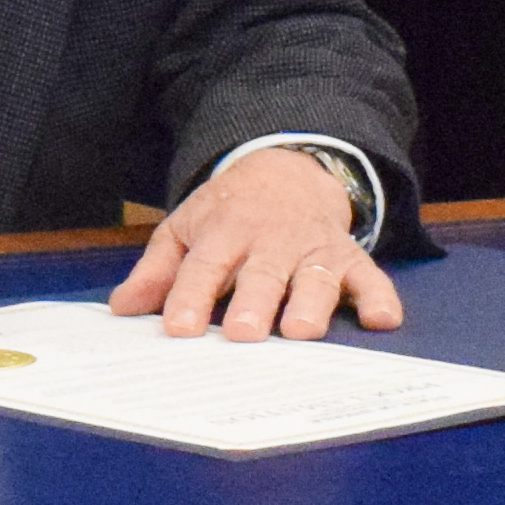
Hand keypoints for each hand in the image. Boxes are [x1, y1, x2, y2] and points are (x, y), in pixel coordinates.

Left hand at [108, 143, 403, 342]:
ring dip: (310, 303)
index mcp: (224, 233)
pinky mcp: (349, 257)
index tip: (178, 328)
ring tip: (301, 331)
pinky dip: (379, 297)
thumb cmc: (228, 214)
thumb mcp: (186, 229)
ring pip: (314, 277)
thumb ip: (158, 270)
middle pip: (261, 274)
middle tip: (242, 333)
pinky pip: (370, 277)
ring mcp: (313, 249)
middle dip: (253, 301)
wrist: (287, 171)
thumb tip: (122, 308)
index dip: (190, 297)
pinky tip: (382, 320)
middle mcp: (271, 241)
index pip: (204, 267)